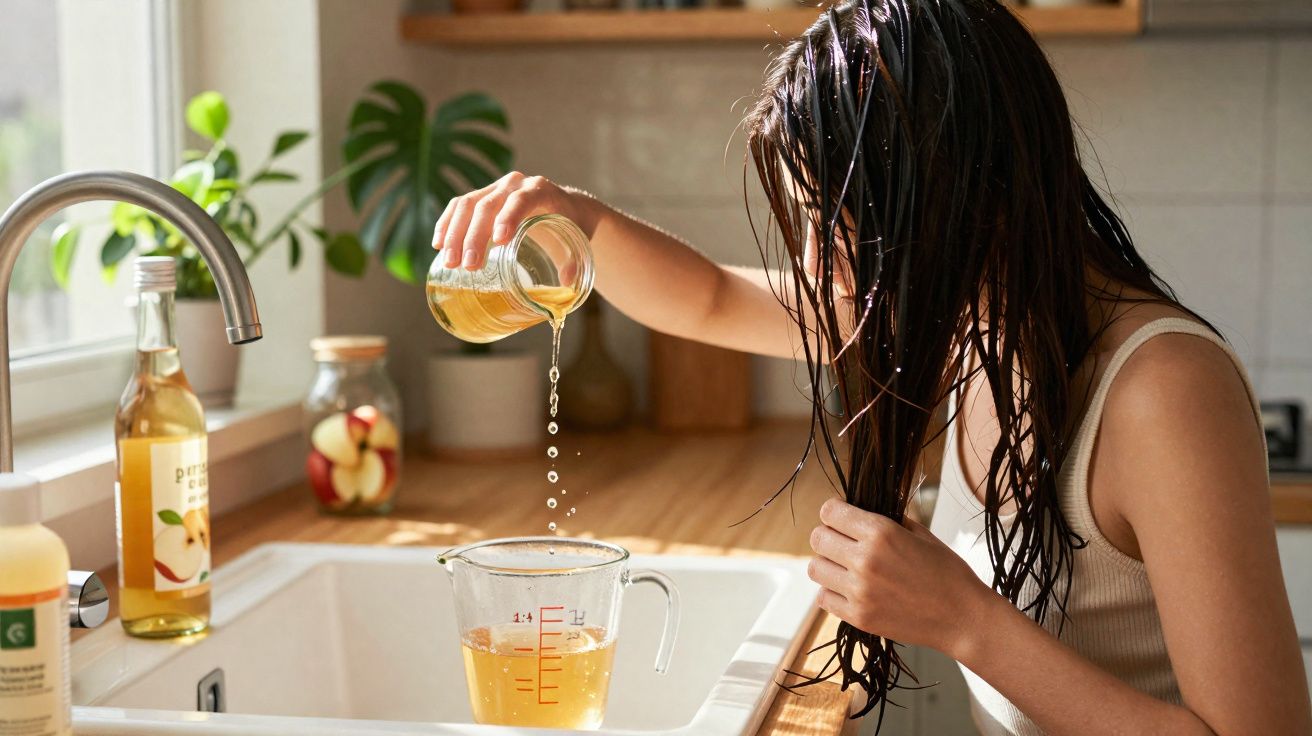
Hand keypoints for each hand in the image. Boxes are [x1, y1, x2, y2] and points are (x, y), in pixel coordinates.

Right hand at [431, 171, 600, 270]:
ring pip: (468, 205)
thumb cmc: (570, 225)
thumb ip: (576, 261)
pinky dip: (446, 224)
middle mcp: (515, 184)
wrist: (563, 206)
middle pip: (488, 205)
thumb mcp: (577, 240)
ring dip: (455, 234)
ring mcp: (495, 189)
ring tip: (450, 263)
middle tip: (468, 266)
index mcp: (541, 190)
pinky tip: (438, 245)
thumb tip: (568, 282)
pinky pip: (458, 207)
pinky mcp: (481, 197)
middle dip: (475, 236)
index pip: (521, 200)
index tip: (499, 241)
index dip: (509, 217)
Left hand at [808, 498, 997, 657]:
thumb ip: (887, 521)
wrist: (962, 617)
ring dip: (828, 564)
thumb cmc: (947, 573)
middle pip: (817, 538)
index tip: (842, 518)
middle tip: (843, 543)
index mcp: (880, 532)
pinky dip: (832, 592)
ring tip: (846, 568)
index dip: (834, 512)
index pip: (830, 512)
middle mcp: (864, 559)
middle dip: (828, 536)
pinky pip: (823, 598)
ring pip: (815, 568)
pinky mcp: (858, 616)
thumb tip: (860, 513)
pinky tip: (850, 590)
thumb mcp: (920, 534)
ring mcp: (859, 590)